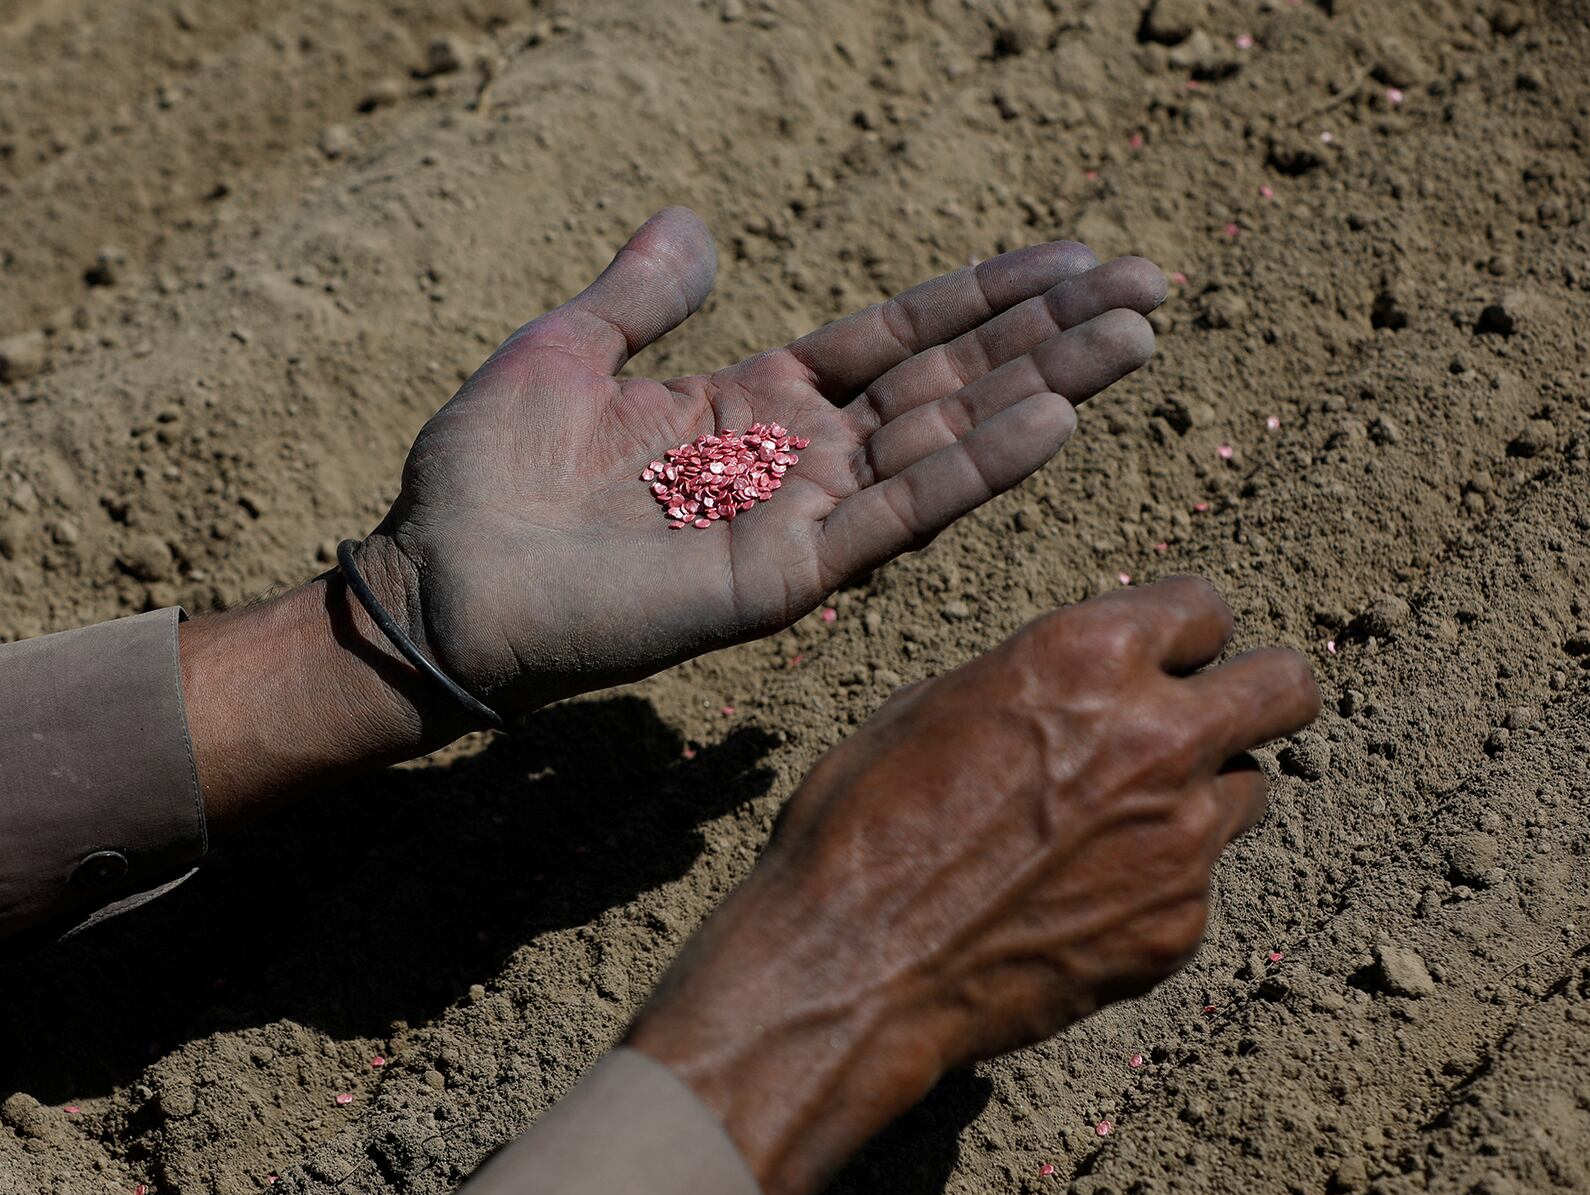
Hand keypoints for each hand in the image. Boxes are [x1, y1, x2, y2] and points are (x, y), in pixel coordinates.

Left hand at [363, 207, 1168, 715]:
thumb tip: (693, 222)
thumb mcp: (568, 350)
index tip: (1078, 256)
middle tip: (1152, 288)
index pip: (897, 338)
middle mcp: (793, 460)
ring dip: (1042, 390)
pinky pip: (894, 516)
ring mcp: (795, 519)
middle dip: (1047, 335)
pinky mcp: (782, 578)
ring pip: (943, 442)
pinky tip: (1052, 419)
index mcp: (751, 402)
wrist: (437, 578)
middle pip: (946, 383)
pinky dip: (973, 468)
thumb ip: (643, 295)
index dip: (985, 297)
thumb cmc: (485, 474)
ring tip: (1137, 339)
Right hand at [625, 578, 1320, 1194]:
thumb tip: (1073, 691)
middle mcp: (1159, 737)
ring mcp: (1183, 840)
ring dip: (1200, 798)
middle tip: (1207, 722)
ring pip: (1249, 792)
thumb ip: (1034, 684)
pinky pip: (1194, 887)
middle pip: (1287, 688)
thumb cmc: (860, 825)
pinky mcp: (1178, 927)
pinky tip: (1069, 906)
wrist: (851, 967)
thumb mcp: (930, 707)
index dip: (1177, 634)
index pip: (1206, 606)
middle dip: (1255, 695)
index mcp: (1088, 656)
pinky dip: (1150, 889)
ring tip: (1111, 830)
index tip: (1160, 658)